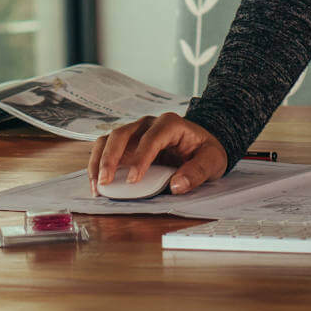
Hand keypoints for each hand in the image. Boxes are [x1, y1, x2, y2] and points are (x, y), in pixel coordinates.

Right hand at [87, 113, 227, 196]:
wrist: (200, 146)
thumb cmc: (205, 151)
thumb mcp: (212, 161)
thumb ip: (197, 172)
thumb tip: (177, 186)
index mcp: (170, 124)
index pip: (151, 138)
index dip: (141, 158)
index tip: (134, 180)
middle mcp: (148, 124)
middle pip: (122, 134)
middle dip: (110, 158)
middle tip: (105, 183)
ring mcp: (134, 133)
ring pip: (108, 139)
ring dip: (99, 161)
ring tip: (97, 186)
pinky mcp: (126, 145)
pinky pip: (105, 149)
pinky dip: (98, 165)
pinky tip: (97, 184)